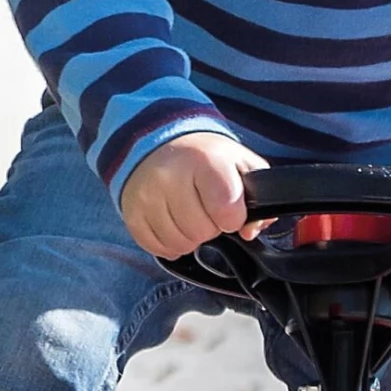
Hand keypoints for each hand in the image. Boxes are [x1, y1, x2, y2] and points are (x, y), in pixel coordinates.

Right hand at [120, 132, 267, 259]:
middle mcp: (171, 176)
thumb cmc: (204, 157)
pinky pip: (156, 248)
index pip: (227, 210)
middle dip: (211, 227)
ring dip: (190, 237)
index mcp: (204, 160)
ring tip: (190, 215)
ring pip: (179, 243)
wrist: (159, 142)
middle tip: (207, 210)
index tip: (230, 209)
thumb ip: (258, 195)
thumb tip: (251, 230)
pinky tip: (173, 224)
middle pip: (202, 231)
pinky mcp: (132, 212)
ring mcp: (148, 195)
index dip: (233, 217)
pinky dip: (169, 243)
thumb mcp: (239, 163)